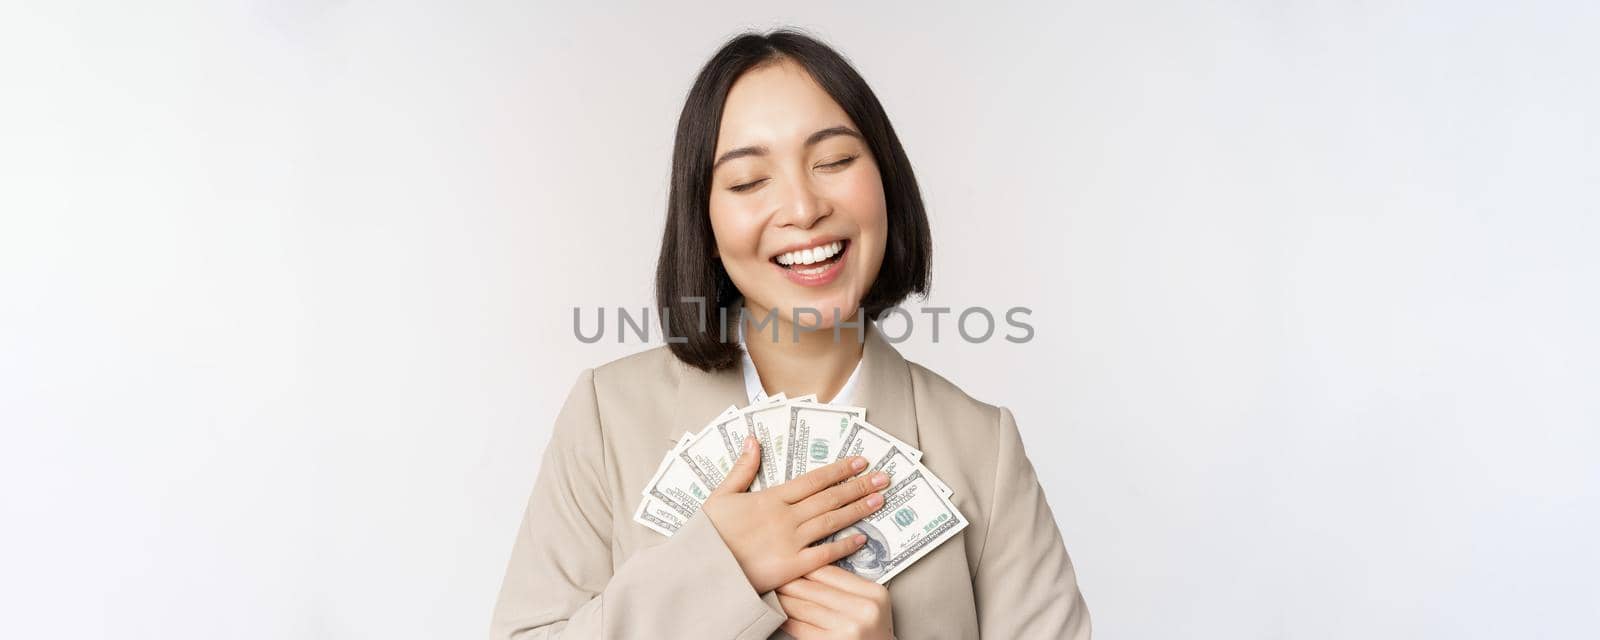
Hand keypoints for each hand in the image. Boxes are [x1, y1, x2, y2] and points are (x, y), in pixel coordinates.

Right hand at [701, 436, 889, 593]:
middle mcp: (786, 517)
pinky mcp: (792, 567)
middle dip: (859, 485)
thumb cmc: (708, 534)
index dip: (840, 469)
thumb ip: (742, 468)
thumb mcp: (721, 495)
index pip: (814, 479)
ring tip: (879, 500)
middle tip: (884, 478)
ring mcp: (791, 542)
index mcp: (770, 497)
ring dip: (858, 509)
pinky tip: (862, 538)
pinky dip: (844, 545)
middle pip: (830, 497)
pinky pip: (824, 554)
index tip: (860, 461)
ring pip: (832, 520)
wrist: (701, 570)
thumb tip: (753, 440)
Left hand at [776, 565, 894, 639]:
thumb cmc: (873, 633)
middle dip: (789, 581)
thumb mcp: (871, 605)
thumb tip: (811, 570)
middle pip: (814, 589)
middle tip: (773, 574)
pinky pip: (800, 627)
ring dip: (783, 599)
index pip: (831, 572)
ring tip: (771, 592)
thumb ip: (848, 587)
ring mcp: (847, 628)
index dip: (805, 566)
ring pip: (804, 607)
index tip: (789, 562)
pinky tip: (779, 614)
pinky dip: (786, 620)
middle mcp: (863, 609)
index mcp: (873, 593)